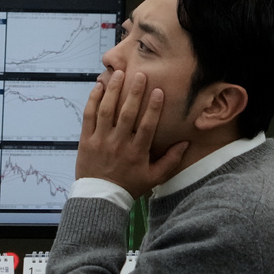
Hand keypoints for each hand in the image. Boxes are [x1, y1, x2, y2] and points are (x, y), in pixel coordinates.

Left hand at [75, 69, 188, 198]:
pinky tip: (98, 87)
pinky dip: (93, 100)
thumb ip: (171, 160)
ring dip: (113, 91)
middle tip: (140, 74)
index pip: (146, 126)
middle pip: (127, 114)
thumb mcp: (154, 178)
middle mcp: (118, 144)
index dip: (153, 108)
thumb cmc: (129, 186)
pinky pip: (88, 116)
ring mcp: (101, 140)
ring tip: (119, 74)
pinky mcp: (86, 140)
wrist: (99, 198)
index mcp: (136, 152)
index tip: (158, 91)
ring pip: (106, 111)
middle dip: (134, 93)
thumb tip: (186, 143)